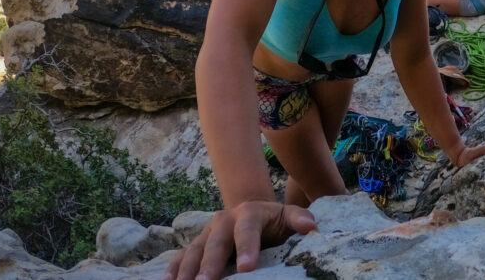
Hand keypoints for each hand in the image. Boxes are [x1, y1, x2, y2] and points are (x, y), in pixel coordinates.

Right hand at [164, 200, 316, 279]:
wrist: (252, 213)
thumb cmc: (274, 221)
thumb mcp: (288, 216)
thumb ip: (299, 219)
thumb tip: (311, 227)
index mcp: (249, 213)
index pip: (247, 230)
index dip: (247, 248)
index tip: (248, 267)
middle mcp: (223, 221)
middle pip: (216, 242)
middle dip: (211, 264)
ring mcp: (207, 233)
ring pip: (194, 251)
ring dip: (188, 270)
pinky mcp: (196, 244)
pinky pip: (182, 257)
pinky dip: (174, 269)